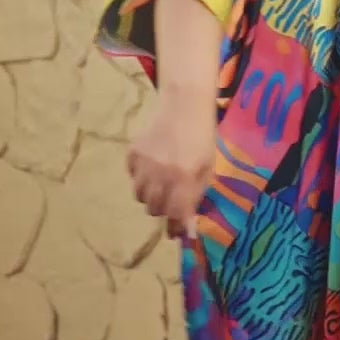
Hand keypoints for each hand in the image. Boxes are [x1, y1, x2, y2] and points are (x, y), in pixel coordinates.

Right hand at [126, 86, 215, 236]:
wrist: (184, 106)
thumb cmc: (202, 140)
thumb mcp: (207, 170)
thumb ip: (196, 198)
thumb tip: (188, 228)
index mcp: (184, 178)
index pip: (174, 214)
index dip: (175, 227)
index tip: (177, 232)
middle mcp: (161, 174)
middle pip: (154, 209)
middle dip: (164, 209)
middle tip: (173, 199)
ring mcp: (144, 163)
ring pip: (139, 196)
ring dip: (151, 196)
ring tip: (162, 183)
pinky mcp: (132, 153)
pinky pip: (132, 177)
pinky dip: (141, 177)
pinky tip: (152, 166)